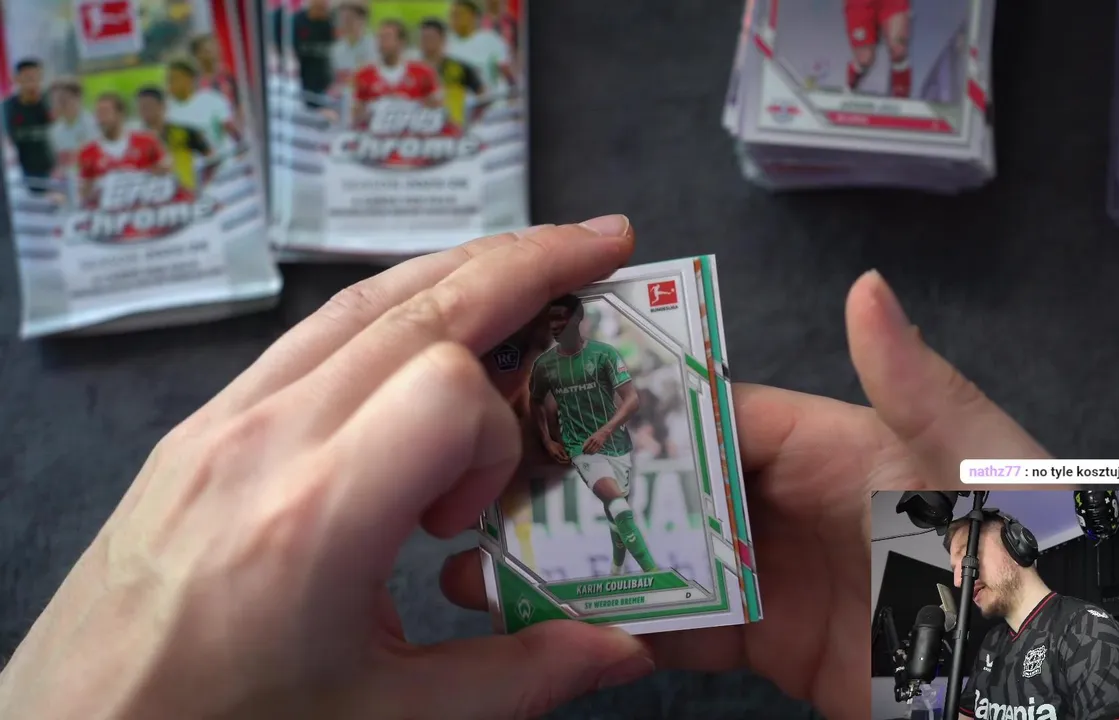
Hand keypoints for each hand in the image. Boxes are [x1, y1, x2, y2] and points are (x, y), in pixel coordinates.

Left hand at [0, 218, 656, 719]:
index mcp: (314, 518)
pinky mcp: (201, 421)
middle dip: (525, 264)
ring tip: (531, 261)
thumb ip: (516, 678)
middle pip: (417, 306)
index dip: (496, 438)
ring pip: (361, 300)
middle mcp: (265, 439)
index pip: (445, 390)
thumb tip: (623, 651)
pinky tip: (428, 325)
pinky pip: (312, 332)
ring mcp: (223, 418)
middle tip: (605, 242)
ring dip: (459, 269)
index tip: (470, 521)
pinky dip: (390, 309)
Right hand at [441, 271, 1051, 719]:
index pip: (707, 411)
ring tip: (500, 570)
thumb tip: (864, 287)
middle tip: (491, 497)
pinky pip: (685, 628)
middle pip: (665, 485)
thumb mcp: (979, 462)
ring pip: (660, 556)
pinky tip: (565, 629)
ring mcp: (771, 573)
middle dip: (583, 489)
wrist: (1047, 680)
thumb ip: (915, 384)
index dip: (627, 409)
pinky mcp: (770, 643)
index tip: (543, 411)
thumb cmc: (1028, 553)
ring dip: (585, 562)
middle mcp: (784, 499)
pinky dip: (626, 629)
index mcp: (825, 439)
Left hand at [581, 428, 610, 454]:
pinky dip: (593, 453)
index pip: (586, 444)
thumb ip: (588, 441)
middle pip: (589, 448)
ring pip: (592, 450)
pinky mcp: (600, 445)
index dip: (584, 448)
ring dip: (589, 453)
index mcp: (591, 438)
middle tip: (584, 453)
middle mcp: (594, 440)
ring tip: (587, 454)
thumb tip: (583, 446)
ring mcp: (597, 443)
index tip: (582, 450)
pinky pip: (596, 450)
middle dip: (586, 451)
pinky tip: (591, 454)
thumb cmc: (596, 434)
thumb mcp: (591, 436)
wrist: (604, 432)